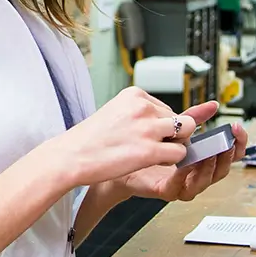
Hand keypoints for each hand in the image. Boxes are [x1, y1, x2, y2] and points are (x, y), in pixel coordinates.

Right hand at [44, 87, 194, 187]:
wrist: (70, 157)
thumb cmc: (89, 139)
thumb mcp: (115, 112)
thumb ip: (140, 113)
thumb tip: (169, 119)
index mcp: (134, 94)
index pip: (165, 107)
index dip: (161, 125)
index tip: (143, 135)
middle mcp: (143, 107)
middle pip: (179, 119)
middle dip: (171, 135)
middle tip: (151, 145)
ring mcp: (147, 127)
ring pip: (185, 133)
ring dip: (174, 146)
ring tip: (152, 154)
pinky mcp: (150, 150)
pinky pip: (179, 153)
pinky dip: (171, 160)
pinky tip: (151, 162)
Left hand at [113, 101, 248, 201]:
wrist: (118, 161)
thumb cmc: (146, 147)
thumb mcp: (173, 129)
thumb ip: (193, 119)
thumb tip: (212, 104)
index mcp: (202, 159)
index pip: (229, 154)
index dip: (238, 142)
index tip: (236, 128)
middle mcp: (197, 174)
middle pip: (222, 169)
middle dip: (227, 155)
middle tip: (226, 142)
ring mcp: (184, 185)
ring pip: (205, 181)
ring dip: (209, 167)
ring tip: (208, 152)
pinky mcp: (167, 191)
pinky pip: (181, 187)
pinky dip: (185, 176)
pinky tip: (184, 163)